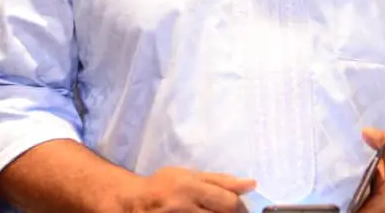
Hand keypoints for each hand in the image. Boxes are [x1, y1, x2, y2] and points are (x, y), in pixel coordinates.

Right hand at [121, 166, 254, 212]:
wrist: (132, 202)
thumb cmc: (163, 185)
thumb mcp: (190, 175)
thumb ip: (221, 180)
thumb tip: (251, 184)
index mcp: (190, 187)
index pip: (228, 202)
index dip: (241, 208)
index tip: (240, 208)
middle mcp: (183, 207)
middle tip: (228, 212)